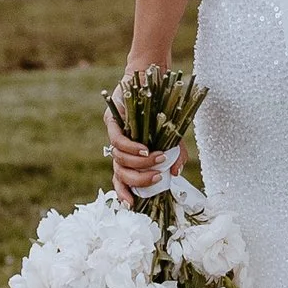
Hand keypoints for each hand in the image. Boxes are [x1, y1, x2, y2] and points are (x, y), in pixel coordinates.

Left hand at [104, 87, 181, 206]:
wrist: (152, 82)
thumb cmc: (162, 112)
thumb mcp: (172, 138)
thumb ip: (174, 156)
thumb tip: (175, 174)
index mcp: (130, 156)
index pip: (121, 180)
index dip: (124, 193)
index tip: (132, 205)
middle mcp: (119, 149)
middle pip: (120, 174)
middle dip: (138, 181)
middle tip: (157, 178)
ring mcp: (114, 135)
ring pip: (119, 159)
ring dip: (140, 163)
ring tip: (159, 159)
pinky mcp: (111, 121)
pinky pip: (118, 142)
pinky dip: (132, 149)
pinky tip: (145, 150)